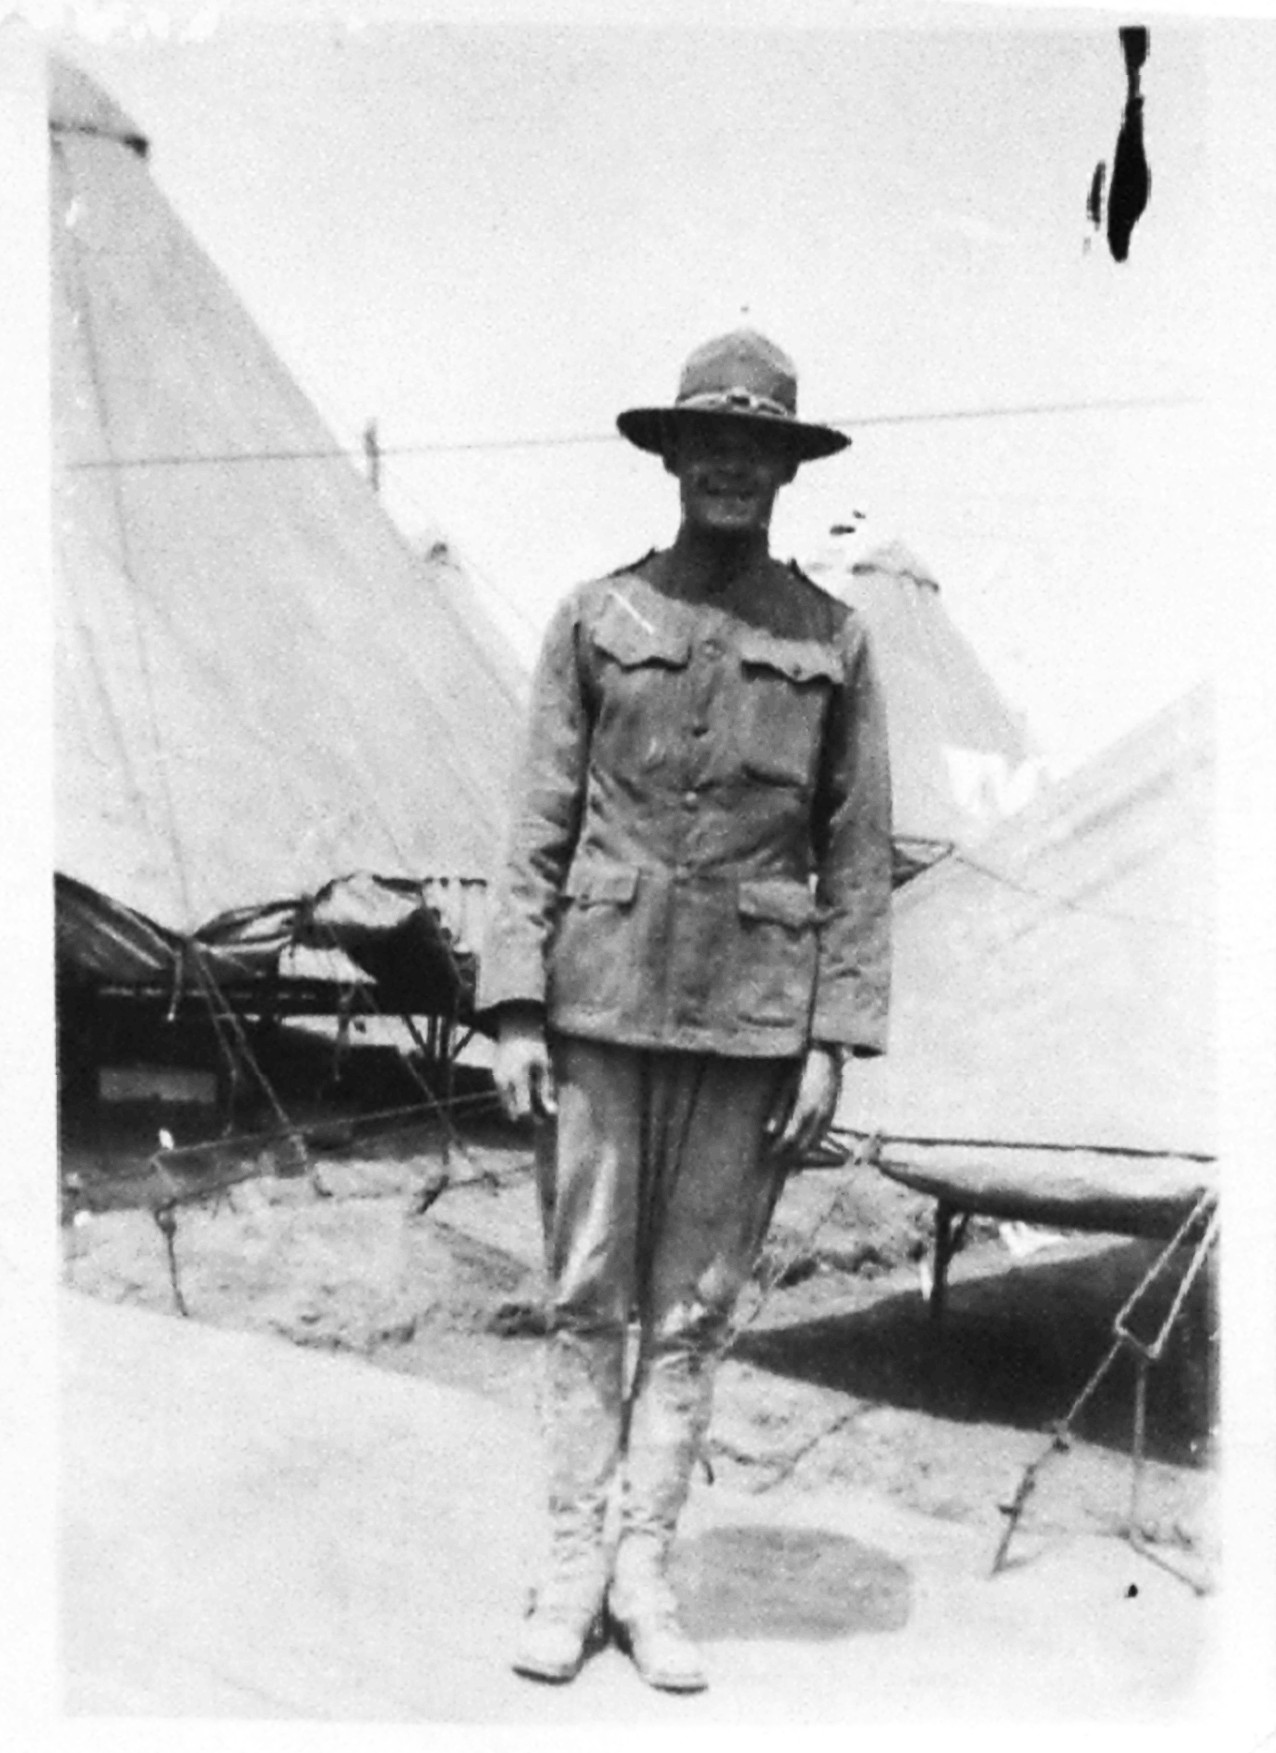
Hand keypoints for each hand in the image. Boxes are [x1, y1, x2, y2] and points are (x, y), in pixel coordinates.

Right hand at [493, 1006, 556, 1121]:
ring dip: (519, 1109)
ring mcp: (497, 1079)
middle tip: (540, 1118)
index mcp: (519, 1078)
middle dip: (526, 1117)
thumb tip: (552, 1113)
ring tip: (533, 1106)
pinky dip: (513, 1100)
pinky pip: (504, 1096)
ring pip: (506, 1105)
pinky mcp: (494, 1077)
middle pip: (513, 1111)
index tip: (543, 1121)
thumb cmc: (535, 1046)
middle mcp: (504, 1080)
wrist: (516, 1027)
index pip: (523, 1109)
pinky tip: (525, 1095)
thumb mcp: (545, 1066)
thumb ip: (547, 1090)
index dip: (533, 1119)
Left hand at [765, 1044, 842, 1160]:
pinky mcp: (833, 1112)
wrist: (827, 1057)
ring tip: (791, 1162)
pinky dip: (813, 1144)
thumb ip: (778, 1109)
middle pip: (804, 1144)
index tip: (769, 1154)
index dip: (779, 1148)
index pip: (790, 1136)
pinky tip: (806, 1148)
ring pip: (816, 1141)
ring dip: (803, 1153)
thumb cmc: (802, 1070)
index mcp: (805, 1108)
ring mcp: (829, 1114)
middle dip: (790, 1156)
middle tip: (778, 1164)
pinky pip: (823, 1134)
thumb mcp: (786, 1087)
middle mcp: (819, 1114)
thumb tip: (769, 1131)